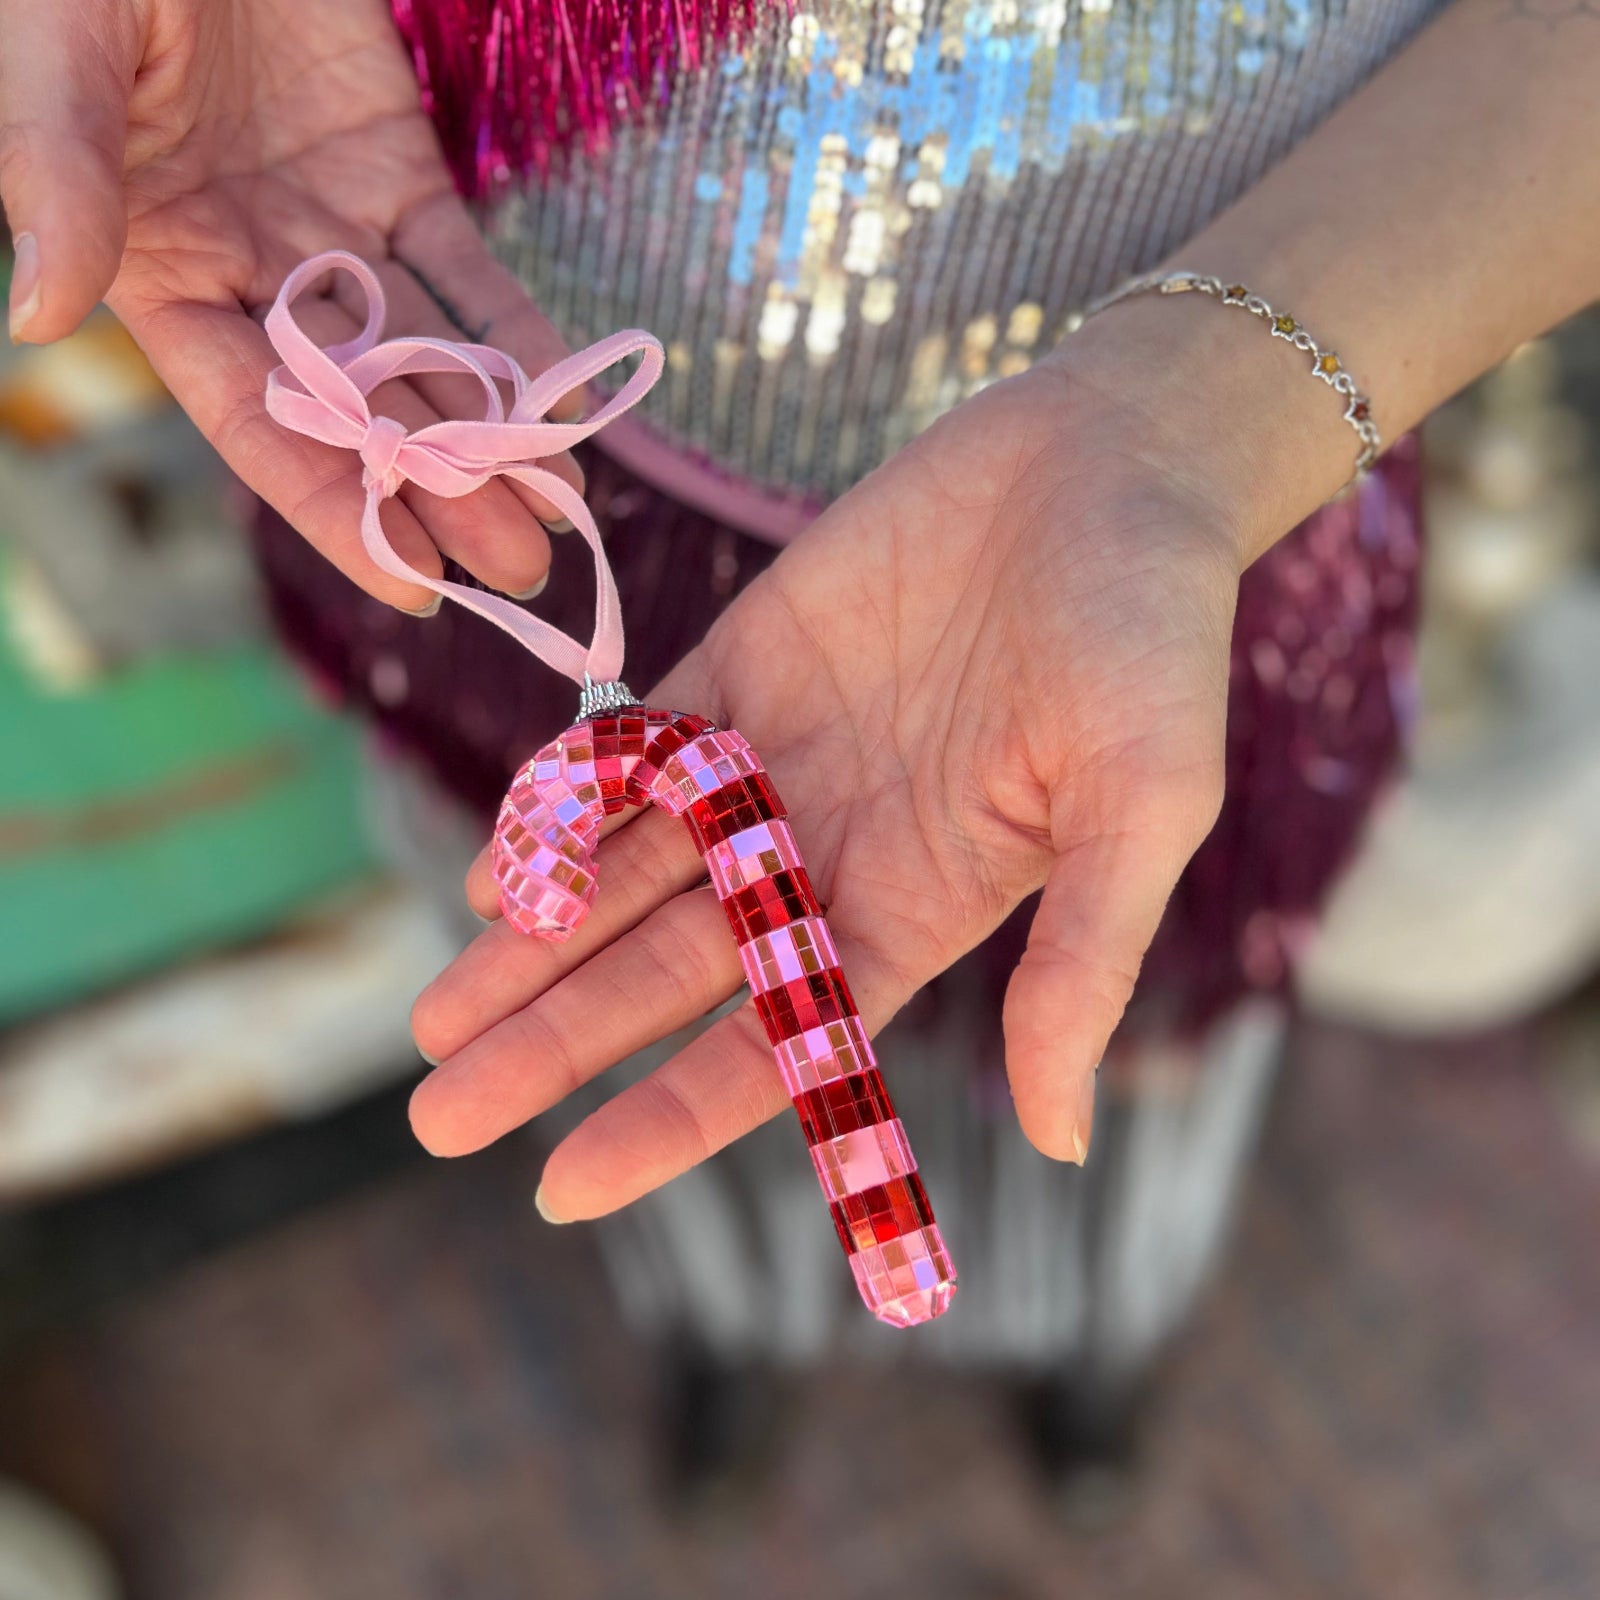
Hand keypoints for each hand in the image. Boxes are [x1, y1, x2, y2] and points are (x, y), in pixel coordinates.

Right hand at [0, 0, 571, 607]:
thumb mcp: (58, 51)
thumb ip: (57, 176)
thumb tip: (32, 316)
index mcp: (158, 271)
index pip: (254, 421)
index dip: (331, 506)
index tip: (409, 585)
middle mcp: (250, 271)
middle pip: (359, 409)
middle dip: (440, 492)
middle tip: (520, 569)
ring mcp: (330, 227)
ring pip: (423, 354)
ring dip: (493, 436)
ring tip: (560, 516)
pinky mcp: (395, 172)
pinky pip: (466, 270)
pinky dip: (518, 335)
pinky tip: (569, 404)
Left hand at [408, 337, 1252, 1217]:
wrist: (1111, 459)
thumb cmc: (1153, 636)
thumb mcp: (1143, 807)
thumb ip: (1083, 965)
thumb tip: (1065, 1140)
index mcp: (919, 909)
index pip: (774, 1046)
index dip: (667, 1119)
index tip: (558, 1187)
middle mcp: (832, 853)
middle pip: (671, 975)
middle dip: (557, 1043)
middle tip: (441, 1114)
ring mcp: (778, 759)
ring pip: (630, 873)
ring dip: (533, 942)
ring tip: (435, 1014)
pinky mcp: (743, 661)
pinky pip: (634, 754)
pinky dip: (563, 807)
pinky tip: (497, 867)